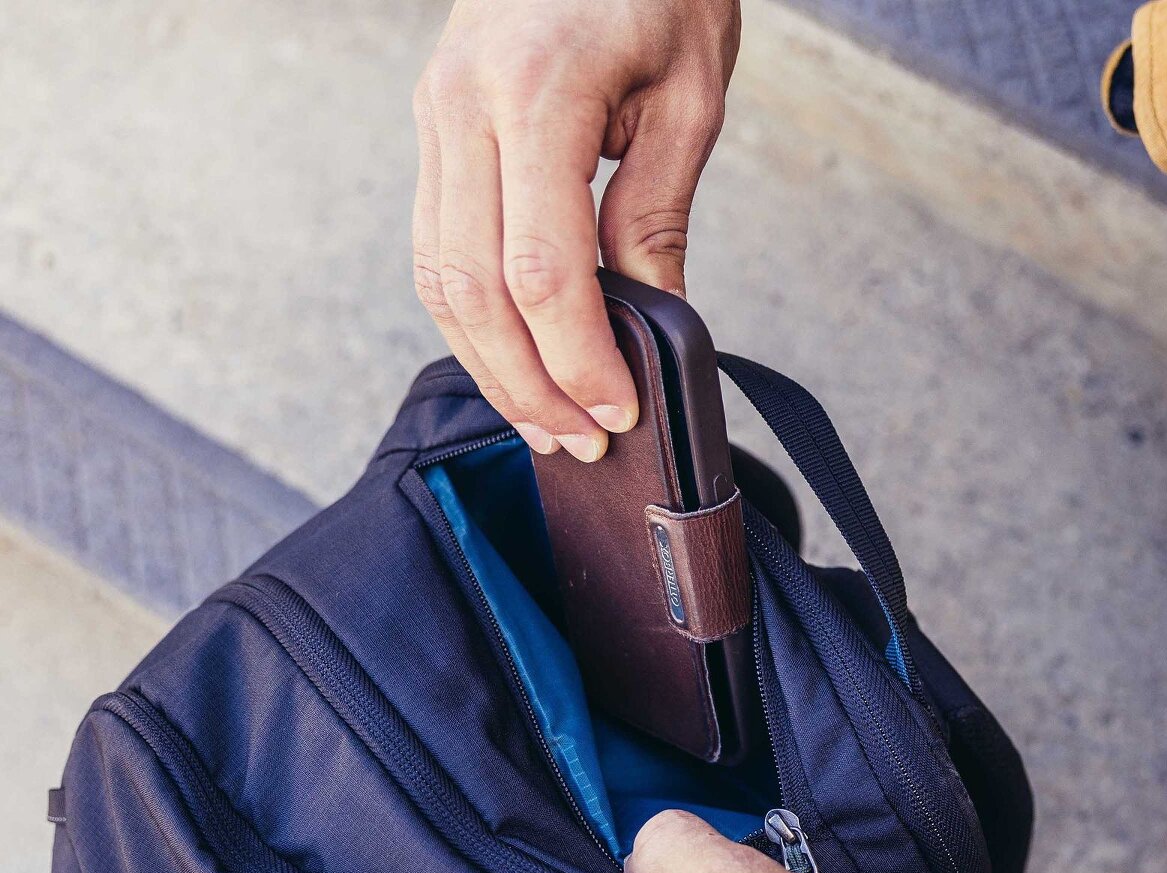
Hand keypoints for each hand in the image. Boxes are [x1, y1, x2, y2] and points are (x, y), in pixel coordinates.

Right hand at [412, 0, 739, 459]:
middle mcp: (462, 107)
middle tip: (583, 442)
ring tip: (547, 423)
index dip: (579, 358)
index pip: (542, 270)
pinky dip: (473, 320)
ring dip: (493, 367)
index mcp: (535, 92)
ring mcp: (435, 117)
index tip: (619, 408)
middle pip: (476, 291)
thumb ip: (657, 214)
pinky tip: (514, 362)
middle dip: (531, 384)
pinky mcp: (434, 130)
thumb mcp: (689, 95)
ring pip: (440, 280)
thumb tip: (649, 322)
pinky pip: (436, 249)